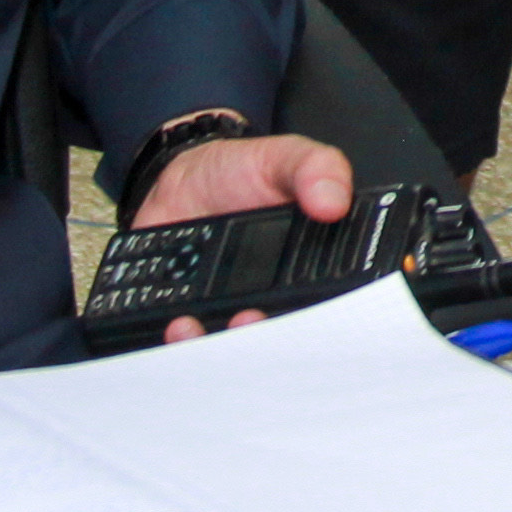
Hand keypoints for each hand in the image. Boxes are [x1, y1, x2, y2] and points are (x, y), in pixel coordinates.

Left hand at [122, 130, 356, 340]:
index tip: (305, 321)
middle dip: (264, 344)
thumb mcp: (284, 157)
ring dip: (217, 351)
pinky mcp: (186, 319)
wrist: (179, 177)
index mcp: (305, 273)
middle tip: (251, 318)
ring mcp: (226, 315)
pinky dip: (179, 347)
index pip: (323, 313)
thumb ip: (316, 167)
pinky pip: (185, 349)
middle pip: (276, 344)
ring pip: (230, 355)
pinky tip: (178, 325)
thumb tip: (333, 200)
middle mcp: (270, 302)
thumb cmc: (239, 172)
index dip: (318, 327)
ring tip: (202, 325)